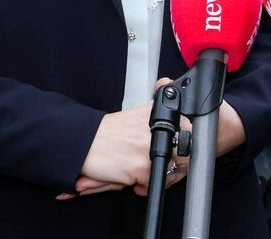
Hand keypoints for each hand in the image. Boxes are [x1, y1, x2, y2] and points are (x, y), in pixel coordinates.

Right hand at [59, 78, 191, 200]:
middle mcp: (155, 128)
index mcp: (154, 112)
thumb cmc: (105, 133)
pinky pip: (153, 185)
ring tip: (142, 172)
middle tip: (162, 166)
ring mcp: (150, 148)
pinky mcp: (142, 168)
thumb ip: (153, 103)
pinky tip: (130, 179)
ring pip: (172, 171)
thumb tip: (166, 82)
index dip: (185, 142)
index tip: (177, 148)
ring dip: (160, 177)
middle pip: (186, 153)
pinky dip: (143, 187)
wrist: (83, 143)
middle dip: (178, 164)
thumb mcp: (133, 112)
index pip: (187, 128)